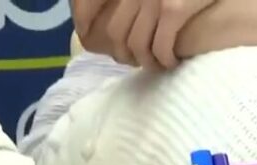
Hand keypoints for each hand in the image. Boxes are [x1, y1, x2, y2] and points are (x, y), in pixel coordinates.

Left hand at [74, 0, 215, 67]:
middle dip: (124, 55)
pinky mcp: (174, 9)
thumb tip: (115, 23)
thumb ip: (136, 0)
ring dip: (147, 62)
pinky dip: (165, 61)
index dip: (83, 20)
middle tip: (137, 62)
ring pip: (137, 45)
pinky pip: (161, 46)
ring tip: (157, 65)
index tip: (86, 36)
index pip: (89, 1)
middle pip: (115, 33)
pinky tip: (173, 62)